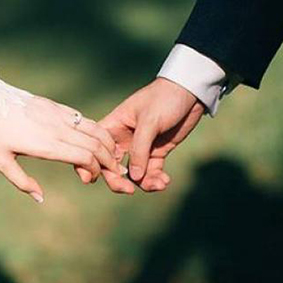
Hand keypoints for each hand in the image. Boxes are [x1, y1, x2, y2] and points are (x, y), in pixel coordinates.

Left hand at [0, 95, 125, 202]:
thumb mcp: (0, 161)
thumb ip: (22, 182)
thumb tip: (40, 198)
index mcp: (46, 144)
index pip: (85, 156)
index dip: (95, 170)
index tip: (90, 179)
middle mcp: (57, 129)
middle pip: (96, 144)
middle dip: (109, 160)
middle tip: (113, 172)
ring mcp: (58, 115)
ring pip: (94, 128)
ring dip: (108, 144)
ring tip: (112, 156)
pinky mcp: (56, 106)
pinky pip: (83, 119)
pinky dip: (96, 130)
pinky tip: (98, 139)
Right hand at [77, 78, 204, 192]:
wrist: (190, 91)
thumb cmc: (164, 98)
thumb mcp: (149, 121)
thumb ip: (139, 149)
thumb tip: (133, 177)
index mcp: (113, 127)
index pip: (96, 149)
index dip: (92, 165)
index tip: (95, 179)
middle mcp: (123, 139)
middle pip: (112, 167)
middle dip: (119, 181)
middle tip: (130, 190)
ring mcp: (140, 147)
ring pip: (134, 174)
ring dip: (144, 183)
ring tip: (159, 184)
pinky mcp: (156, 152)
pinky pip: (151, 172)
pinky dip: (156, 179)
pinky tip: (165, 181)